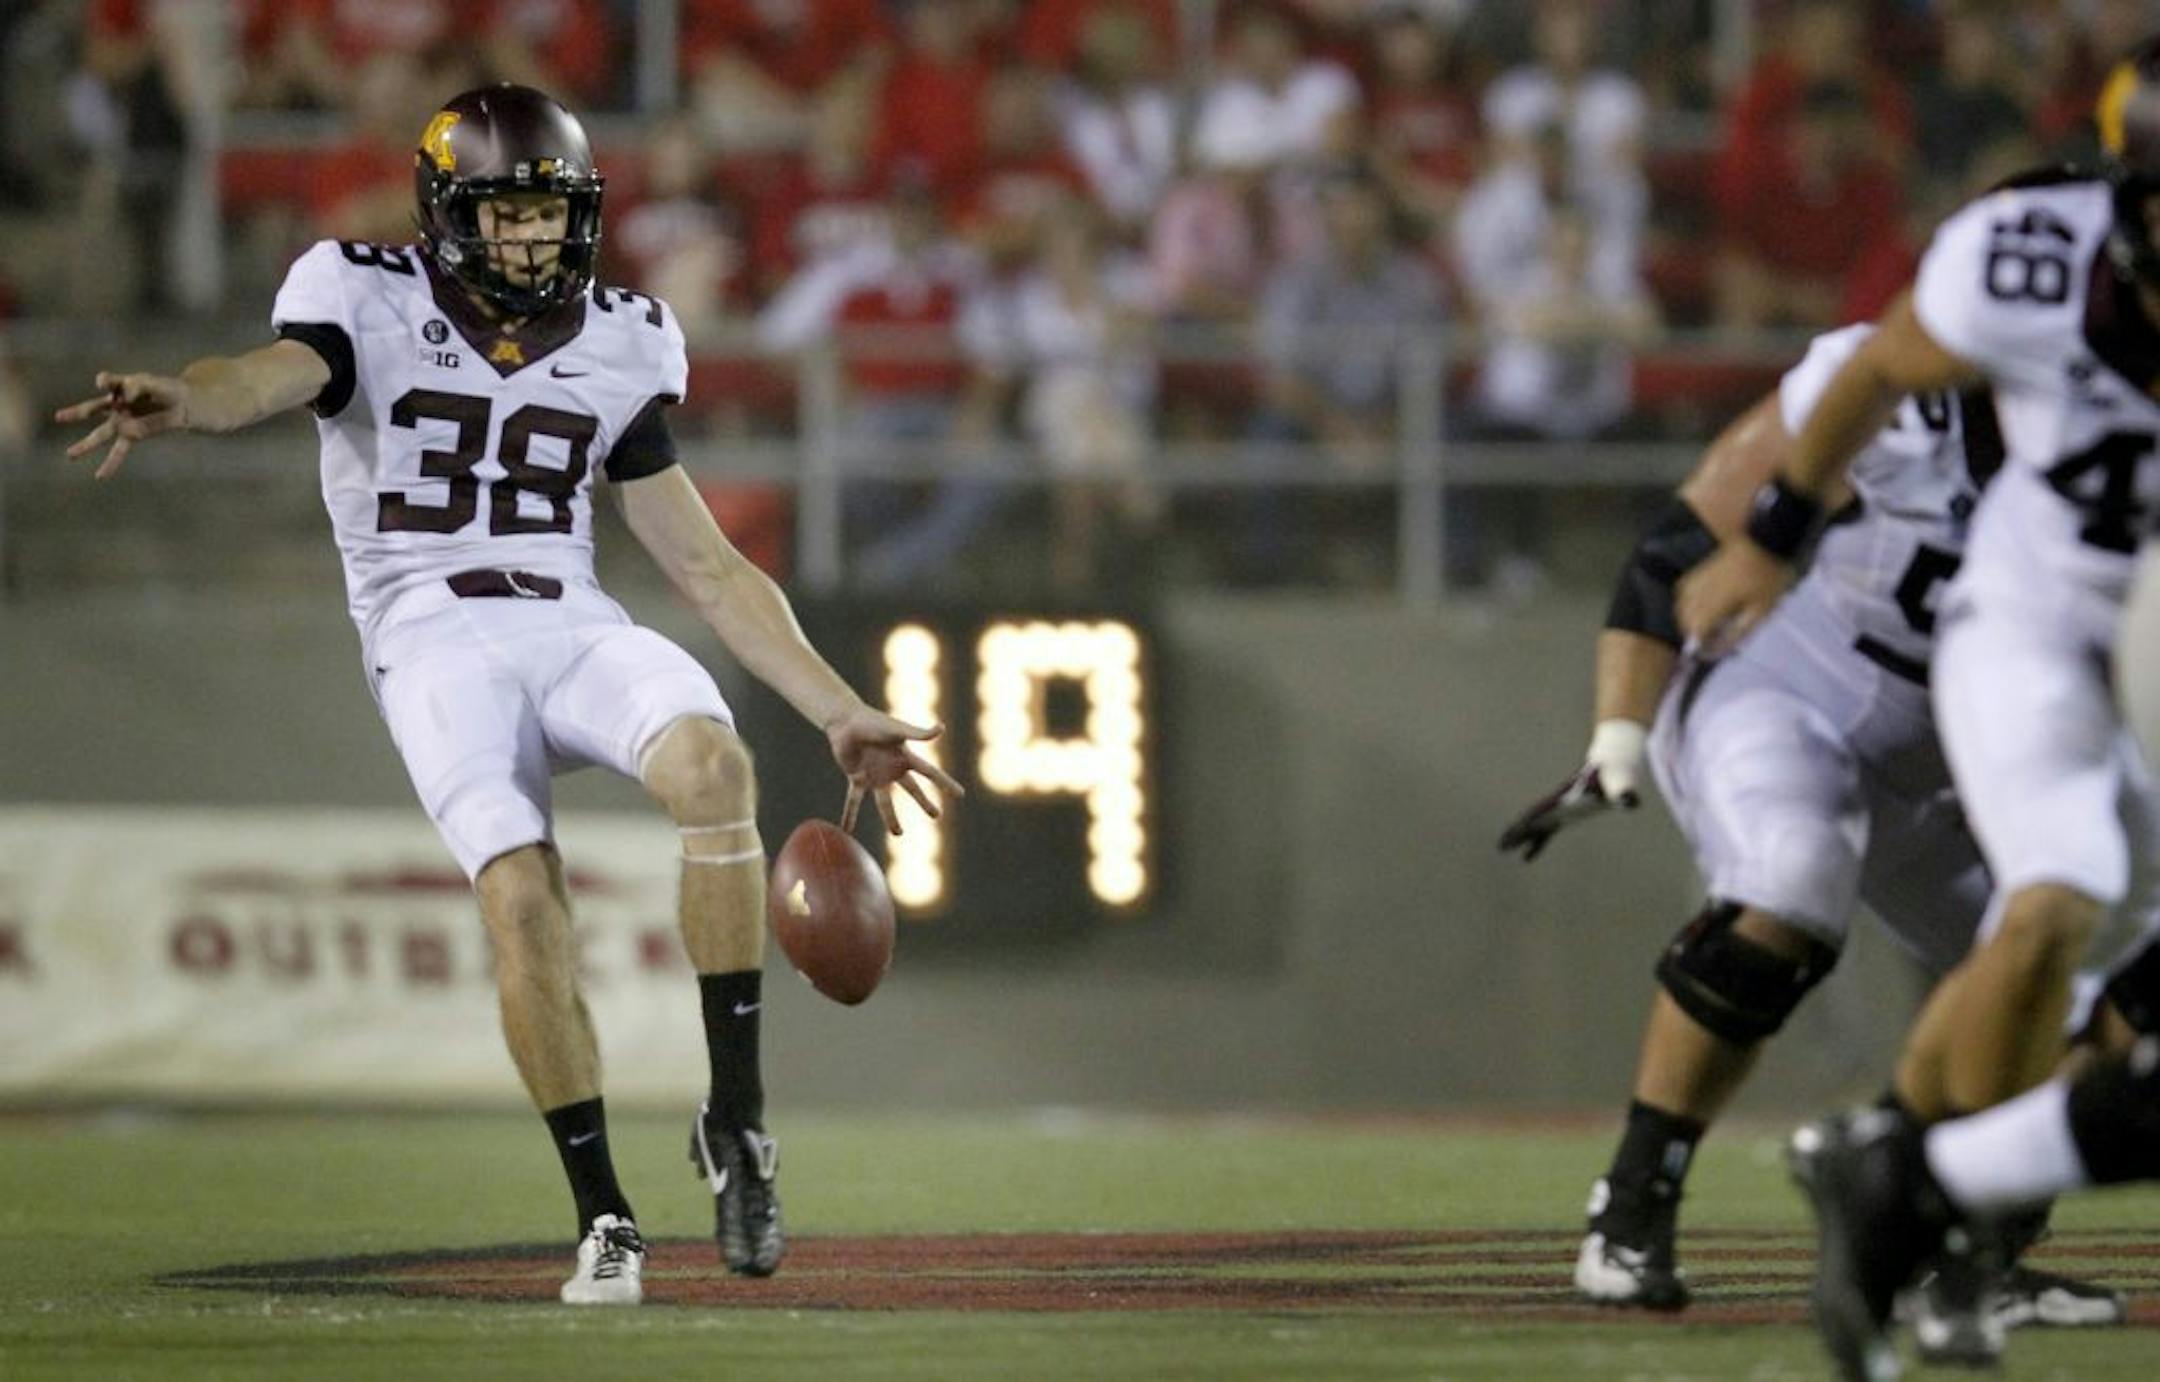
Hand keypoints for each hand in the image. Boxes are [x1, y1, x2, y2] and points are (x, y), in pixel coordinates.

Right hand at [55, 372, 191, 477]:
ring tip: (69, 455)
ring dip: (86, 445)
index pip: (109, 382)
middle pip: (93, 408)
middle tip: (58, 417)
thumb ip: (141, 397)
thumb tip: (126, 417)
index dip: (107, 382)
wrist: (185, 401)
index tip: (104, 383)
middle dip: (77, 412)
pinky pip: (120, 450)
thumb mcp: (159, 387)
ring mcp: (122, 420)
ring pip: (101, 433)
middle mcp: (117, 403)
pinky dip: (111, 463)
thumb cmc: (169, 389)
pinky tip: (100, 476)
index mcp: (122, 385)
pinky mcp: (132, 434)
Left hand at [826, 703, 964, 835]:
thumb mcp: (897, 730)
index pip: (931, 773)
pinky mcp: (856, 779)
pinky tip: (847, 830)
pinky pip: (854, 801)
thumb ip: (918, 733)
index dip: (946, 784)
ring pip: (885, 802)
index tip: (960, 794)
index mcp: (905, 758)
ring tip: (898, 834)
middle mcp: (892, 769)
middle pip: (913, 790)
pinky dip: (850, 815)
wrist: (845, 721)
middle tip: (936, 815)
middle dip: (924, 802)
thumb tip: (942, 728)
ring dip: (891, 818)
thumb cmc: (873, 722)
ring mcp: (874, 776)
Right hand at [1497, 720, 1647, 861]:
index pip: (1542, 812)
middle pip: (1532, 819)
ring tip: (1503, 850)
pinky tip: (1526, 857)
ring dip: (1520, 838)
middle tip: (1501, 846)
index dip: (1529, 822)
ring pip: (1535, 827)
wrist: (1612, 766)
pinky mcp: (1566, 817)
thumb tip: (1630, 799)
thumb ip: (1623, 791)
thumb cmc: (1614, 776)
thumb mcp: (1619, 784)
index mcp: (1564, 799)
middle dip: (1516, 832)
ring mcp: (1560, 811)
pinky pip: (1546, 833)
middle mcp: (1557, 805)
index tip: (1516, 830)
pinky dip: (1536, 844)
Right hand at [1676, 539, 1793, 657]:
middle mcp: (1698, 593)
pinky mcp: (1700, 570)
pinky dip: (1689, 603)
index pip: (1695, 633)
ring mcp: (1697, 579)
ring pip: (1681, 606)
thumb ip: (1736, 633)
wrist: (1768, 540)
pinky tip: (1703, 605)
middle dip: (1695, 633)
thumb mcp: (1760, 612)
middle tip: (1714, 639)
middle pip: (1684, 621)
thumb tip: (1718, 650)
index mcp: (1713, 604)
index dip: (1702, 646)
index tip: (1713, 652)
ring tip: (1708, 624)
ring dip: (1690, 619)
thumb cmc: (1767, 578)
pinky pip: (1684, 592)